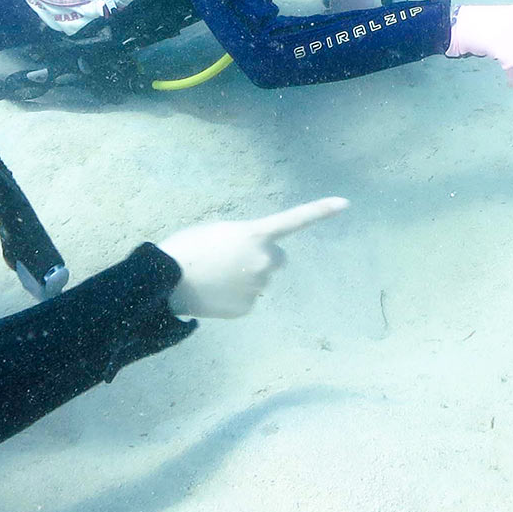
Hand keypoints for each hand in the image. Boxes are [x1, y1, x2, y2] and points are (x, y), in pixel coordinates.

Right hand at [159, 197, 348, 318]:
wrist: (167, 282)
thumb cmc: (187, 248)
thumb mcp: (218, 231)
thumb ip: (243, 239)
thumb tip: (250, 256)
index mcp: (255, 234)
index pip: (295, 219)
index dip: (321, 210)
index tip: (346, 203)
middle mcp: (264, 261)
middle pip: (277, 258)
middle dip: (263, 258)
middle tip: (235, 258)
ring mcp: (258, 287)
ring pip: (260, 280)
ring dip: (246, 277)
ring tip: (217, 276)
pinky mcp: (248, 308)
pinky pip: (248, 299)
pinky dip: (236, 296)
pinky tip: (215, 293)